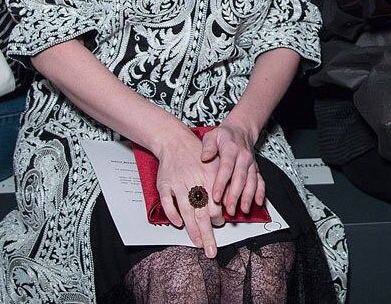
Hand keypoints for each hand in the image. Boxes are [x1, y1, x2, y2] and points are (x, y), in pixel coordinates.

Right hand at [156, 128, 223, 256]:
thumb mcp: (215, 164)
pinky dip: (172, 215)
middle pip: (202, 213)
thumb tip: (226, 206)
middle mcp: (194, 181)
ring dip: (193, 230)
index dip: (219, 218)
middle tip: (211, 250)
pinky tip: (178, 224)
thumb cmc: (197, 154)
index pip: (216, 204)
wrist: (175, 140)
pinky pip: (167, 203)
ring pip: (186, 211)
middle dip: (208, 234)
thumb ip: (221, 184)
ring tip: (198, 243)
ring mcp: (178, 183)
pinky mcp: (164, 184)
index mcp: (209, 176)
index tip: (220, 225)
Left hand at [199, 118, 264, 218]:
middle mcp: (244, 157)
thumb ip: (208, 146)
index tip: (216, 197)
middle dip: (235, 195)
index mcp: (231, 149)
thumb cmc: (225, 135)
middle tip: (229, 209)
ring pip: (251, 181)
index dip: (221, 183)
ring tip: (243, 210)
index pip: (226, 168)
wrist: (241, 129)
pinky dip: (261, 192)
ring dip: (248, 196)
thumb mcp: (213, 135)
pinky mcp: (255, 169)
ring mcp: (251, 164)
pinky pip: (260, 181)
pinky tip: (258, 202)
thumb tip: (204, 157)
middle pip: (240, 178)